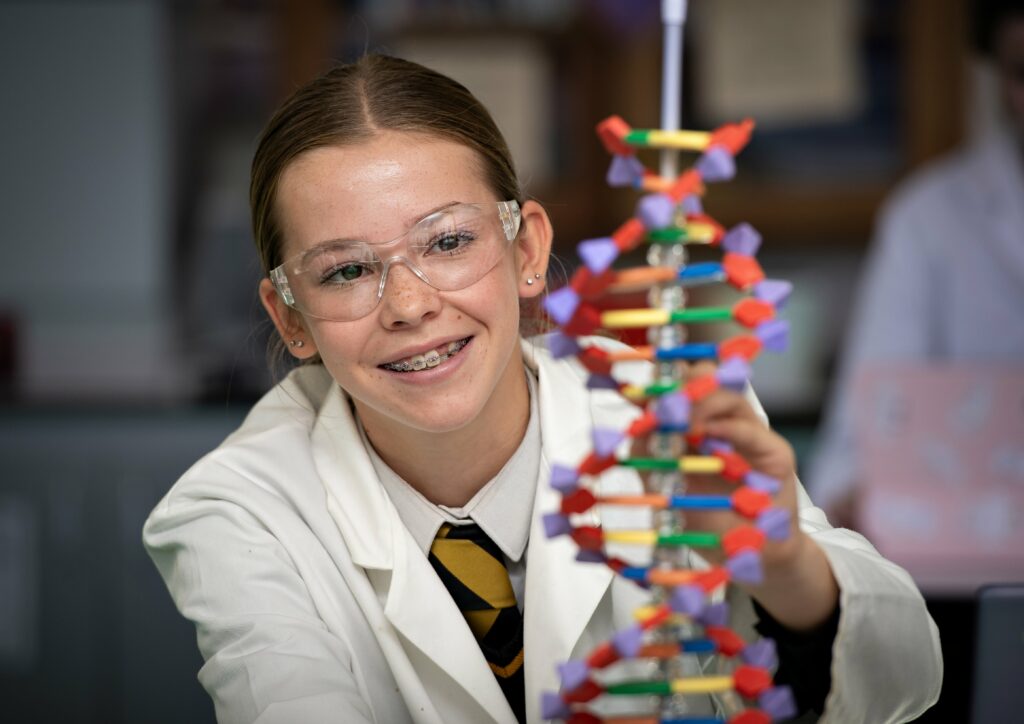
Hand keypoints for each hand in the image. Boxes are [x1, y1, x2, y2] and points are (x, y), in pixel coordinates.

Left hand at [652, 362, 838, 630]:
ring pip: (728, 396)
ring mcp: (749, 432)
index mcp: (694, 424)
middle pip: (706, 381)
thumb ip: (649, 455)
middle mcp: (723, 421)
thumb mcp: (663, 485)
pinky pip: (750, 429)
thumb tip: (636, 425)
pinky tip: (708, 433)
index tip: (641, 392)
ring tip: (681, 422)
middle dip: (682, 385)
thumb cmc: (704, 516)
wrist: (747, 553)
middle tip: (663, 403)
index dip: (662, 384)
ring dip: (701, 402)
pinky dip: (727, 428)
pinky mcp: (774, 450)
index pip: (680, 388)